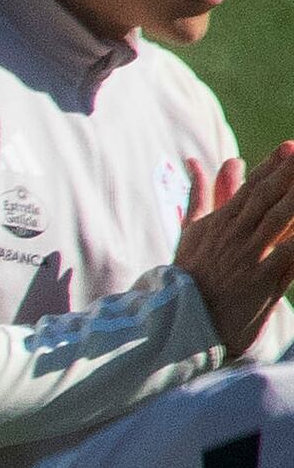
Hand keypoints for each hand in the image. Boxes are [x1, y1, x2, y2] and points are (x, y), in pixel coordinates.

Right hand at [174, 152, 293, 353]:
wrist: (183, 321)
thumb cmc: (191, 275)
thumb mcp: (192, 232)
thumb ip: (200, 195)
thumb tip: (197, 163)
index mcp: (221, 221)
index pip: (251, 186)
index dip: (272, 165)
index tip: (290, 146)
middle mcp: (236, 234)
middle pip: (269, 196)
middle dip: (289, 173)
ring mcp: (250, 255)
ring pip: (281, 218)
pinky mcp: (263, 278)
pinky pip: (290, 253)